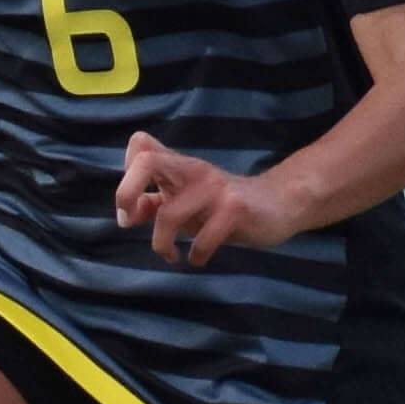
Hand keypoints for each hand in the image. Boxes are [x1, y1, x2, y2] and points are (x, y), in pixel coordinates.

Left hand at [115, 134, 293, 266]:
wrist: (279, 202)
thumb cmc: (223, 203)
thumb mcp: (187, 199)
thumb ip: (157, 201)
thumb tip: (126, 215)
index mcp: (179, 166)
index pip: (140, 146)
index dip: (125, 174)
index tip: (131, 208)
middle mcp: (193, 171)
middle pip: (146, 161)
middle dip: (126, 193)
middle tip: (129, 220)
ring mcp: (215, 188)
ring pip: (169, 214)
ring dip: (162, 244)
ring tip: (171, 254)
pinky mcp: (236, 209)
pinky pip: (203, 239)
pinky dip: (196, 255)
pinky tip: (199, 257)